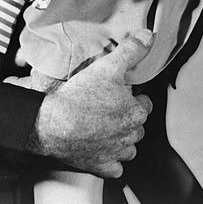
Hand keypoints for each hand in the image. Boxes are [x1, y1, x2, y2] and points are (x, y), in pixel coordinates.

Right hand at [26, 30, 153, 176]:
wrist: (54, 124)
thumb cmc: (82, 96)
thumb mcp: (109, 65)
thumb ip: (131, 50)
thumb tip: (148, 36)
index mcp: (136, 113)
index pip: (145, 103)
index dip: (133, 96)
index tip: (119, 92)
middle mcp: (131, 136)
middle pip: (137, 125)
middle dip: (127, 117)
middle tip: (108, 106)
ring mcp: (117, 153)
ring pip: (128, 147)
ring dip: (121, 139)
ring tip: (104, 126)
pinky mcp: (102, 167)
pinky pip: (115, 167)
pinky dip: (111, 159)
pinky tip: (101, 148)